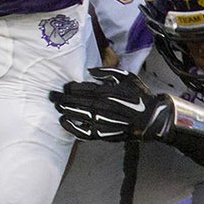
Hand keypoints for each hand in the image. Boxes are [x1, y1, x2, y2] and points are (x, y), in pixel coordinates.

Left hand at [49, 67, 172, 140]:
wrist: (151, 118)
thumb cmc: (139, 96)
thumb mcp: (127, 76)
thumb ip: (108, 71)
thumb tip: (90, 70)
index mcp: (109, 91)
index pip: (85, 88)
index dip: (72, 87)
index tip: (64, 86)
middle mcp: (104, 106)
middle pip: (79, 101)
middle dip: (63, 98)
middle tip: (52, 96)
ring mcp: (103, 121)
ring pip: (79, 115)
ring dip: (66, 110)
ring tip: (56, 106)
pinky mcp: (104, 134)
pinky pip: (84, 132)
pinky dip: (72, 127)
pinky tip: (64, 122)